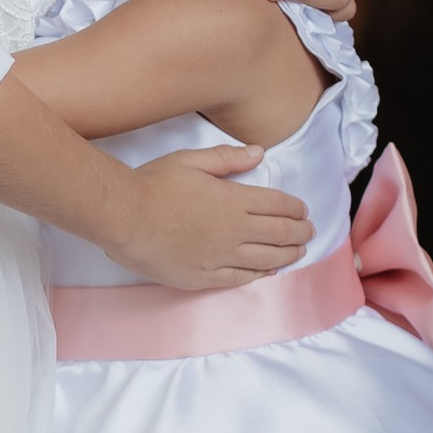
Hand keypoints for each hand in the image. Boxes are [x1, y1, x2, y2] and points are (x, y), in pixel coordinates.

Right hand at [120, 142, 313, 288]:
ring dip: (288, 255)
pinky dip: (261, 275)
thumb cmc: (153, 184)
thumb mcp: (190, 160)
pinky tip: (270, 272)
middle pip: (280, 233)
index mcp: (233, 199)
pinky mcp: (205, 277)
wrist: (124, 217)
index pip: (278, 205)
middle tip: (308, 232)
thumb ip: (227, 158)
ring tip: (298, 252)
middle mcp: (234, 230)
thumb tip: (259, 153)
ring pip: (267, 259)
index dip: (296, 209)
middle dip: (300, 232)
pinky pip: (241, 279)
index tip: (303, 211)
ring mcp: (221, 256)